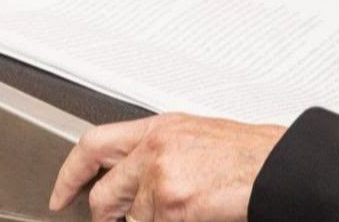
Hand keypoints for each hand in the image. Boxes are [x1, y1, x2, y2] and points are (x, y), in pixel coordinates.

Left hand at [49, 113, 285, 220]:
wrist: (279, 166)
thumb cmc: (249, 155)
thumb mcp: (197, 136)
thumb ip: (159, 150)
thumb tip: (131, 175)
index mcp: (160, 127)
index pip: (94, 144)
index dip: (69, 173)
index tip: (60, 194)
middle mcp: (155, 147)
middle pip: (104, 190)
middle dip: (105, 215)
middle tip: (113, 220)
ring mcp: (161, 177)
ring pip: (131, 218)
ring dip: (150, 221)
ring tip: (183, 209)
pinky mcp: (172, 204)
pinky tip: (193, 215)